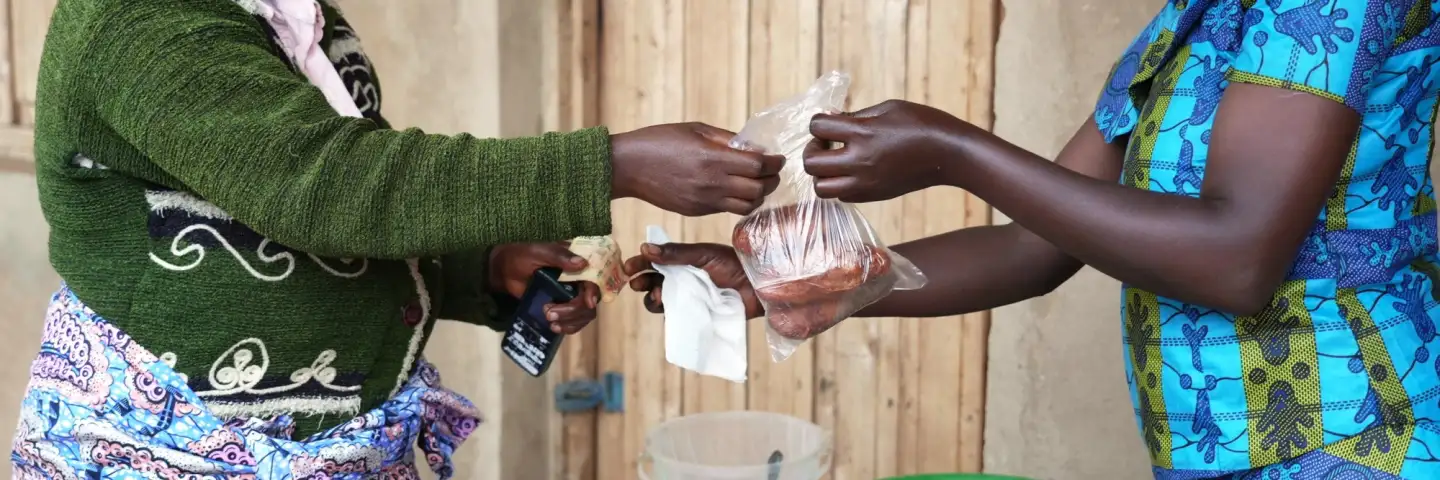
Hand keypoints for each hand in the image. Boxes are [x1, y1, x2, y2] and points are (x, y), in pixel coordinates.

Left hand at [488, 243, 599, 333]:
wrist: (503, 272)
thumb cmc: (520, 256)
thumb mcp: (538, 252)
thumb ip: (559, 256)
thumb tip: (582, 263)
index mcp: (576, 263)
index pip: (594, 277)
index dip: (593, 290)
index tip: (587, 303)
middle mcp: (579, 279)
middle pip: (591, 300)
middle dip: (574, 311)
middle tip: (549, 314)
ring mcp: (571, 295)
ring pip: (585, 313)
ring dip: (571, 321)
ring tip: (549, 320)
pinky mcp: (563, 308)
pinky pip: (575, 321)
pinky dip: (569, 327)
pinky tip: (554, 328)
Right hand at [611, 122, 784, 215]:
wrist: (628, 166)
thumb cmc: (660, 140)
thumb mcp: (695, 130)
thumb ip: (726, 139)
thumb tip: (753, 146)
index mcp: (712, 159)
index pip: (758, 166)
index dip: (774, 162)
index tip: (778, 158)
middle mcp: (711, 183)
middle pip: (758, 189)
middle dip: (771, 179)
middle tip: (771, 170)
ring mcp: (704, 201)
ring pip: (747, 206)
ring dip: (758, 194)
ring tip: (756, 182)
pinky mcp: (697, 211)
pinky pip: (728, 209)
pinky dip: (739, 201)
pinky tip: (736, 190)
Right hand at [622, 242, 764, 318]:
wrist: (757, 285)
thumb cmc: (733, 264)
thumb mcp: (703, 254)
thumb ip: (676, 253)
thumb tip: (645, 248)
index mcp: (682, 262)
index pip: (654, 262)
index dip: (639, 264)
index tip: (628, 268)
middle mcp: (682, 280)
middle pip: (652, 283)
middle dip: (641, 283)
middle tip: (637, 283)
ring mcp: (688, 298)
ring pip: (660, 301)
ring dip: (653, 298)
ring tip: (658, 294)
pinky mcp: (695, 314)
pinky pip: (675, 317)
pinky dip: (667, 313)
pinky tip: (668, 307)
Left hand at [805, 99, 977, 201]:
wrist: (950, 155)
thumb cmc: (922, 123)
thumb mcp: (888, 108)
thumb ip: (856, 115)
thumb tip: (831, 119)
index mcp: (863, 134)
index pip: (817, 127)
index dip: (819, 122)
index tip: (832, 121)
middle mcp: (859, 162)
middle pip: (810, 164)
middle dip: (812, 150)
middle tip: (827, 144)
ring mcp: (865, 183)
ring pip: (821, 189)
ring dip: (822, 174)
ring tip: (837, 162)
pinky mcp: (873, 196)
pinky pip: (842, 197)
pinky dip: (839, 185)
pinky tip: (853, 171)